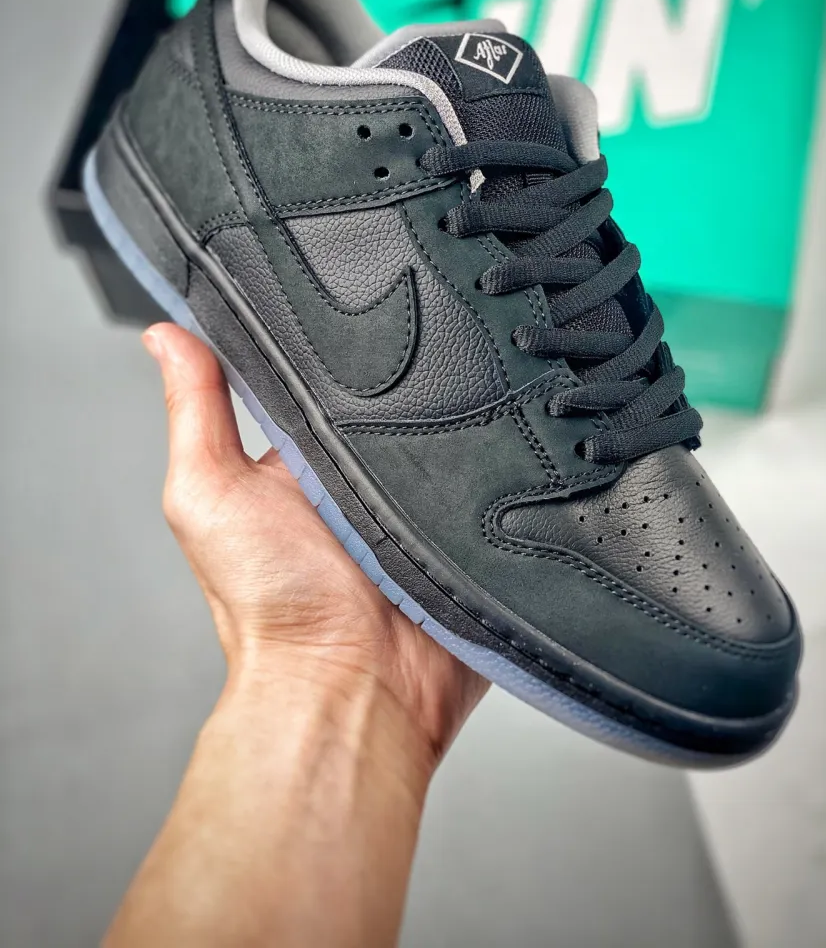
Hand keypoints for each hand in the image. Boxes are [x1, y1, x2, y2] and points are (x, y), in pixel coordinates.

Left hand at [143, 323, 487, 773]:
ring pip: (456, 432)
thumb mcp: (210, 495)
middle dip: (416, 369)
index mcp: (305, 463)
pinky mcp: (472, 531)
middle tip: (425, 327)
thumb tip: (165, 336)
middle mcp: (365, 479)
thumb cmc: (273, 609)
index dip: (340, 340)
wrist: (352, 691)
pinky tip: (506, 434)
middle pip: (399, 400)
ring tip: (471, 383)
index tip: (355, 288)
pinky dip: (506, 462)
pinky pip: (501, 481)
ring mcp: (424, 505)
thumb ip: (197, 413)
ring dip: (465, 414)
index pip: (328, 380)